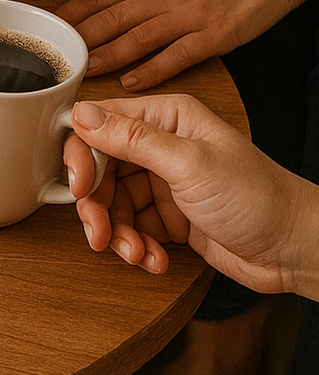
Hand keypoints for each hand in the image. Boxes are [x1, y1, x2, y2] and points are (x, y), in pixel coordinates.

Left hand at [56, 0, 318, 89]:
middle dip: (80, 39)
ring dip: (107, 58)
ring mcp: (189, 16)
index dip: (73, 12)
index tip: (51, 26)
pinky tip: (130, 83)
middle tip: (54, 57)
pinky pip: (177, 56)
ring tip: (83, 72)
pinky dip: (152, 71)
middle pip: (112, 19)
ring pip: (138, 40)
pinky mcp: (214, 36)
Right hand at [64, 95, 318, 298]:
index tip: (80, 189)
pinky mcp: (167, 215)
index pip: (99, 125)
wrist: (295, 248)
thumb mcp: (189, 165)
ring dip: (117, 234)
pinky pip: (130, 228)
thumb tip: (81, 115)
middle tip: (101, 234)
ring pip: (110, 204)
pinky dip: (136, 246)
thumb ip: (132, 139)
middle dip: (96, 207)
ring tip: (136, 253)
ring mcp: (162, 182)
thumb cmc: (257, 198)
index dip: (81, 157)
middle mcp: (159, 146)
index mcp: (166, 119)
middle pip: (99, 170)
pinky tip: (155, 259)